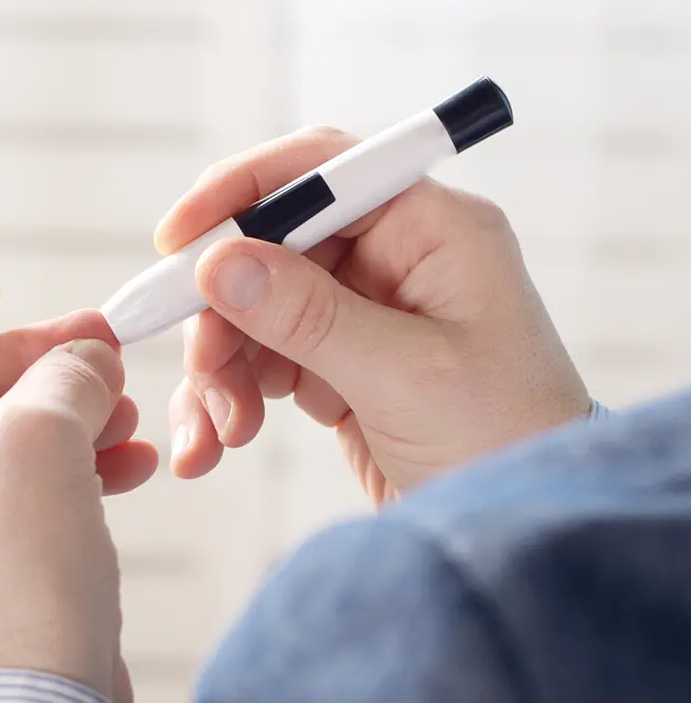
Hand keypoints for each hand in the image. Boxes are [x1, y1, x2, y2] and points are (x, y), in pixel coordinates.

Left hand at [0, 265, 157, 702]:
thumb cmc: (3, 578)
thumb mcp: (40, 435)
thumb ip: (64, 371)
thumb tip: (86, 359)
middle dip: (25, 362)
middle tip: (98, 351)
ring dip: (56, 415)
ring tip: (125, 411)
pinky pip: (1, 496)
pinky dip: (60, 471)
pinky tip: (128, 465)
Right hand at [158, 126, 590, 501]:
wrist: (525, 531)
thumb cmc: (504, 442)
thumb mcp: (404, 377)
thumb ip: (309, 316)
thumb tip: (221, 262)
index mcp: (434, 232)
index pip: (323, 171)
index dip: (242, 194)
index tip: (178, 242)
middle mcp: (398, 261)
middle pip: (274, 247)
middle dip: (224, 310)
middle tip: (206, 370)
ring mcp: (367, 316)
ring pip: (257, 309)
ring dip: (223, 365)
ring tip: (222, 432)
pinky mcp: (344, 369)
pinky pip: (266, 361)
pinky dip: (233, 396)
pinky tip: (216, 442)